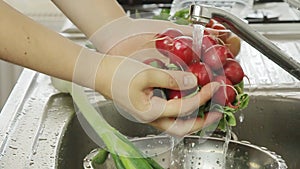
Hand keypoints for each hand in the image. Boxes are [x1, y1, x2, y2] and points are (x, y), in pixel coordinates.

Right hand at [86, 17, 222, 135]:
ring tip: (206, 109)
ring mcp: (149, 114)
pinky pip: (170, 115)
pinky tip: (187, 99)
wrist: (99, 73)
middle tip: (216, 113)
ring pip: (176, 124)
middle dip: (202, 122)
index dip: (204, 96)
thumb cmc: (116, 74)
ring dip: (193, 118)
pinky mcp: (147, 108)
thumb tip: (192, 81)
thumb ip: (172, 79)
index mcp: (151, 112)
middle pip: (182, 129)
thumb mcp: (146, 73)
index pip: (185, 108)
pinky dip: (182, 111)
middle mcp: (151, 118)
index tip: (215, 86)